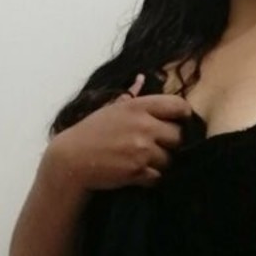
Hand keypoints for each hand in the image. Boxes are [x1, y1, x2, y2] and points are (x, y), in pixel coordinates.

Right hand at [50, 73, 194, 191]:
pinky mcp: (138, 171)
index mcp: (138, 106)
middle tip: (158, 145)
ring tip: (145, 160)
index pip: (178, 106)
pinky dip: (151, 177)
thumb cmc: (91, 132)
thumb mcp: (110, 108)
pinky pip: (159, 176)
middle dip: (171, 142)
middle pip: (178, 135)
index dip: (183, 114)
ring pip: (170, 158)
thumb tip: (141, 78)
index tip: (179, 121)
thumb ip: (130, 95)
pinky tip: (139, 172)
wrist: (72, 159)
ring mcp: (142, 149)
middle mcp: (143, 126)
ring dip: (161, 162)